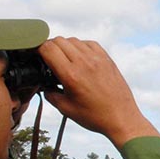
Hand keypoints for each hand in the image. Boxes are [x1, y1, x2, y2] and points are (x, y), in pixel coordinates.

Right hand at [37, 37, 159, 145]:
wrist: (122, 118)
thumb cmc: (94, 116)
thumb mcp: (66, 109)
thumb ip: (50, 94)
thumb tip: (44, 84)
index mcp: (70, 75)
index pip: (48, 48)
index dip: (38, 50)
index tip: (37, 56)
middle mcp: (83, 63)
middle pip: (59, 40)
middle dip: (50, 47)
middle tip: (49, 59)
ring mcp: (97, 59)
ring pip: (74, 40)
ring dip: (65, 46)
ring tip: (65, 60)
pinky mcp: (107, 59)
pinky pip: (89, 43)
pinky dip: (81, 47)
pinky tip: (80, 58)